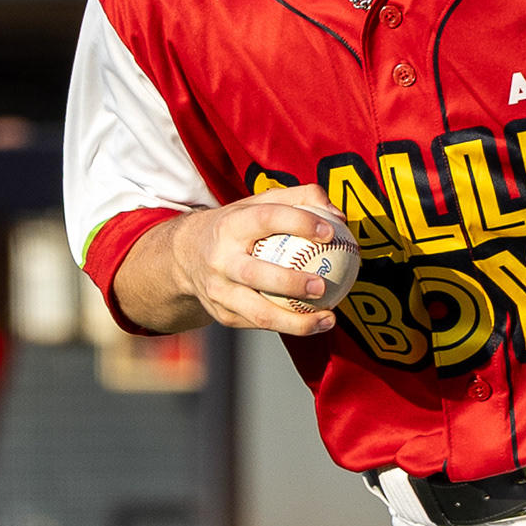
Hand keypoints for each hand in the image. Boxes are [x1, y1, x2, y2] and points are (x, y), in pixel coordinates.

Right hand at [149, 192, 354, 334]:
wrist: (186, 257)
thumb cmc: (238, 227)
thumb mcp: (259, 204)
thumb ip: (301, 199)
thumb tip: (339, 217)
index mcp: (231, 225)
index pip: (266, 219)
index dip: (299, 223)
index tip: (330, 233)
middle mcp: (220, 259)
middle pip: (255, 274)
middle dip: (291, 283)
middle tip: (323, 286)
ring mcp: (220, 291)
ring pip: (258, 313)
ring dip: (295, 321)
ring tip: (328, 319)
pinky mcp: (224, 315)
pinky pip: (260, 324)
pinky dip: (290, 326)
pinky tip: (316, 323)